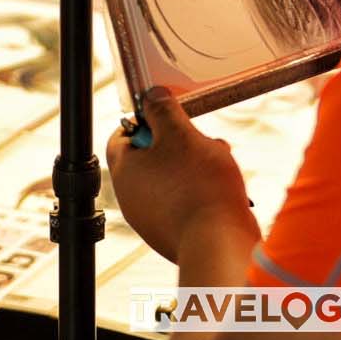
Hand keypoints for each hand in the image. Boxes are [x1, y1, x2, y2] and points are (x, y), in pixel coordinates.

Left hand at [106, 87, 257, 262]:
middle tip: (198, 140)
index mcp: (125, 171)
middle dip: (177, 143)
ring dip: (192, 166)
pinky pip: (182, 202)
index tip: (165, 116)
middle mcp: (132, 197)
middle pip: (149, 157)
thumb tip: (152, 96)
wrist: (219, 243)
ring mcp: (151, 219)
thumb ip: (163, 111)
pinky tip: (219, 188)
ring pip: (169, 178)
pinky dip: (198, 191)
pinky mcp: (173, 233)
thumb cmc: (199, 189)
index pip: (120, 136)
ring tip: (217, 163)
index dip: (143, 120)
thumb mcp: (181, 134)